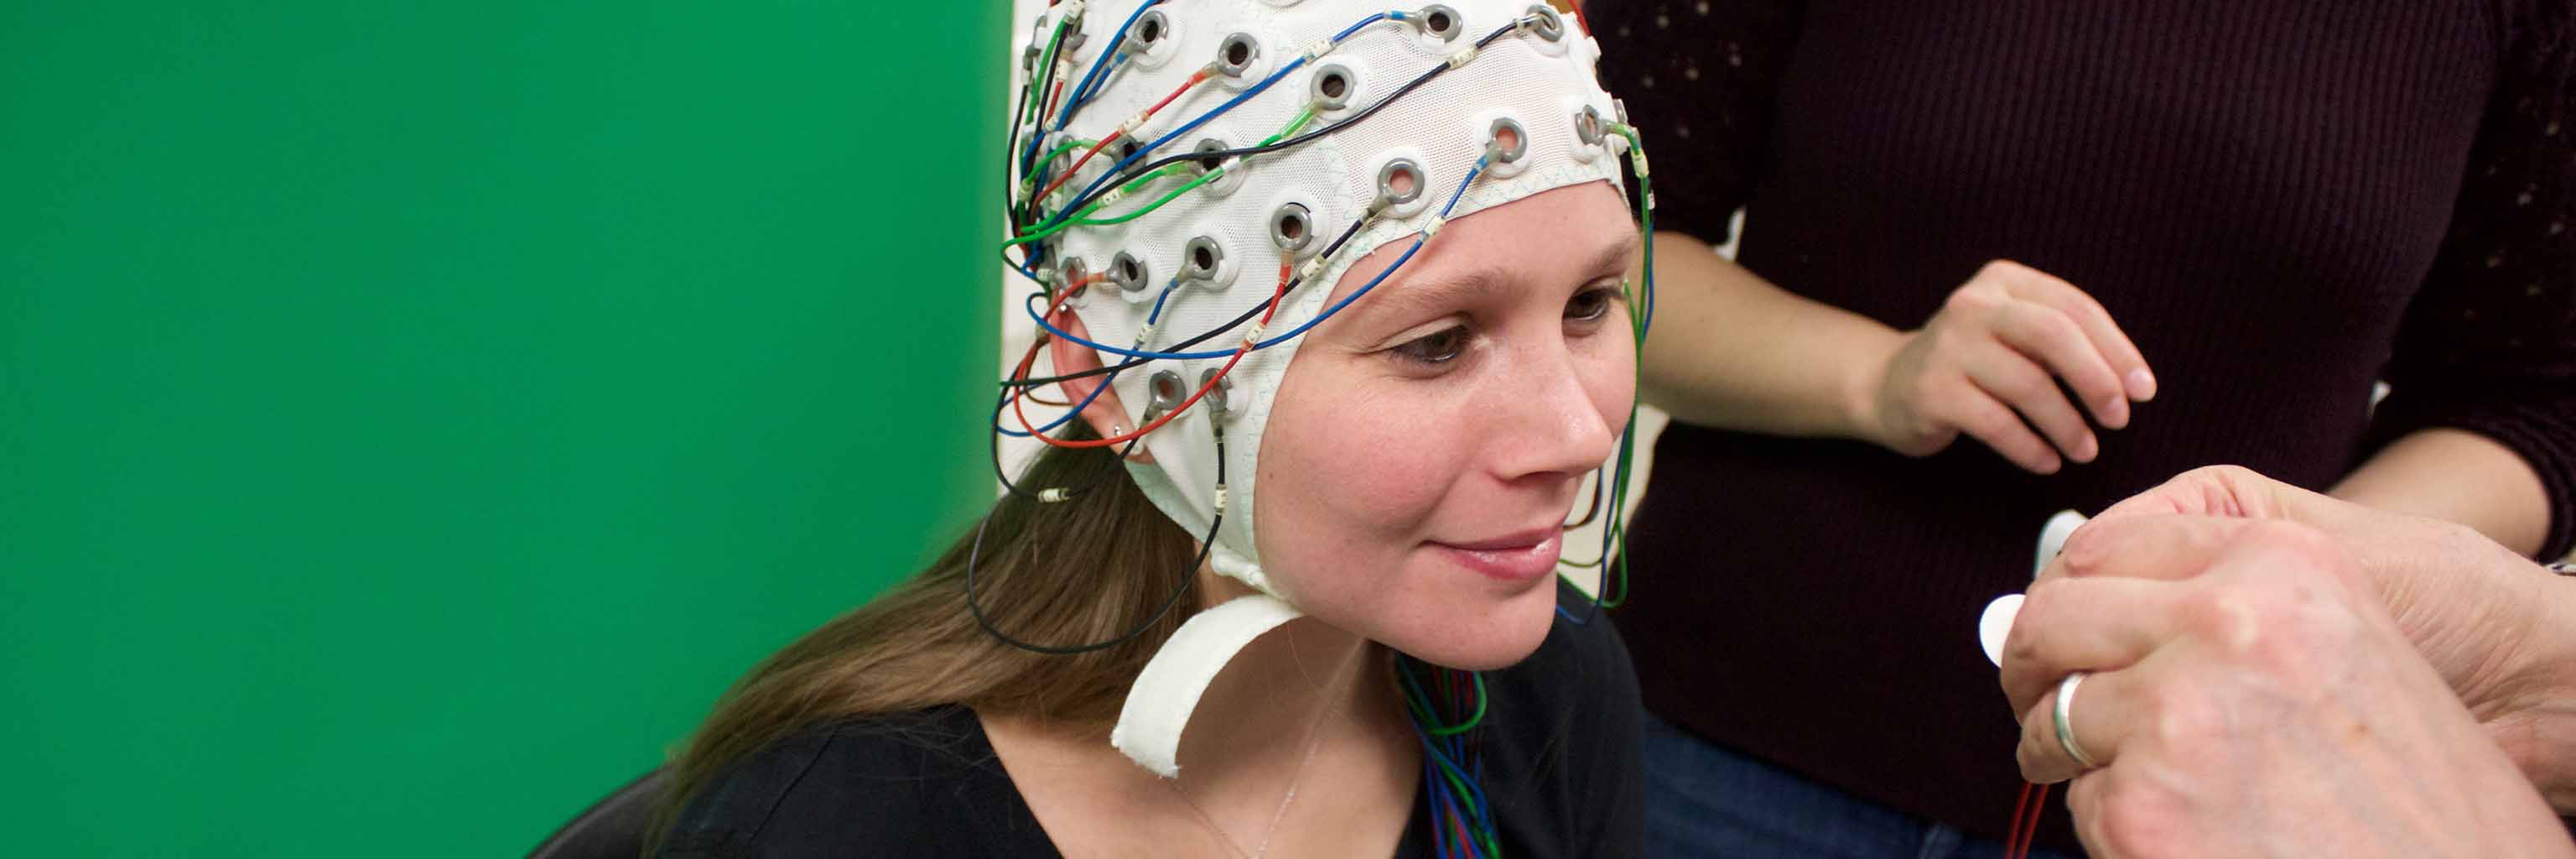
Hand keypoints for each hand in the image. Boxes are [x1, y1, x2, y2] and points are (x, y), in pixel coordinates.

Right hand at [1859, 261, 2154, 472]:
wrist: (1887, 386)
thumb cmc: (1972, 364)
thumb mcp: (2013, 335)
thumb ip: (2062, 343)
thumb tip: (2131, 384)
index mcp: (2003, 281)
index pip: (2076, 309)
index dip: (2118, 351)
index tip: (2143, 391)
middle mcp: (1973, 305)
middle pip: (2054, 336)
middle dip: (2097, 381)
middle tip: (2120, 419)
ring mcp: (1948, 347)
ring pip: (2028, 386)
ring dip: (2068, 425)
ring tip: (2086, 451)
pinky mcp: (1931, 392)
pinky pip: (1997, 424)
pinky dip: (2031, 448)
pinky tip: (2047, 461)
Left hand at [2001, 520, 2575, 857]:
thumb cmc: (2419, 778)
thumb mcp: (2345, 644)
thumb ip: (2231, 604)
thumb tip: (2094, 599)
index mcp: (2280, 566)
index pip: (2105, 548)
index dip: (2071, 596)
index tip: (2065, 625)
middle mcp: (2225, 625)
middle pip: (2054, 618)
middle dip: (2034, 663)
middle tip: (2042, 697)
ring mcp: (2176, 716)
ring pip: (2056, 714)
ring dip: (2069, 750)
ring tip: (2120, 776)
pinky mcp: (2144, 808)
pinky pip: (2082, 800)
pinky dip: (2111, 822)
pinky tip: (2176, 833)